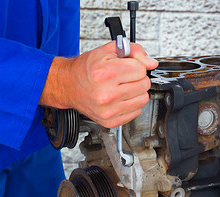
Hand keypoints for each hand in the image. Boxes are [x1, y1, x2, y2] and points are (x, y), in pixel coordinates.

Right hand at [39, 41, 157, 127]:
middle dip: (137, 78)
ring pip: (143, 99)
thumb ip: (133, 51)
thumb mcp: (108, 51)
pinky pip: (136, 112)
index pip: (141, 69)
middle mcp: (106, 94)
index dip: (135, 65)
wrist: (68, 85)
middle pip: (144, 84)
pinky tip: (120, 98)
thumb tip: (151, 63)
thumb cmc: (86, 69)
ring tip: (123, 88)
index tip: (127, 66)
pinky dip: (131, 104)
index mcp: (105, 74)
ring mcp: (108, 110)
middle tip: (124, 77)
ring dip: (136, 92)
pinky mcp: (110, 121)